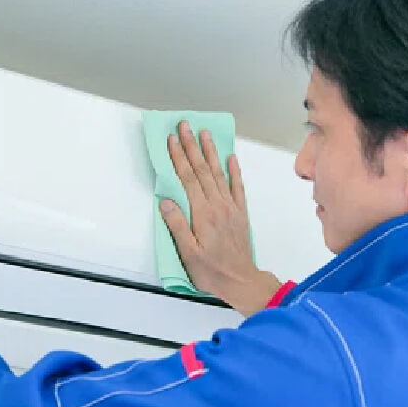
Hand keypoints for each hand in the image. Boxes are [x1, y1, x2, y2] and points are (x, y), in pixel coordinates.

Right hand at [160, 121, 280, 315]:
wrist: (241, 280)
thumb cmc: (213, 270)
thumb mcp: (188, 253)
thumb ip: (177, 225)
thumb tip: (166, 201)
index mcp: (203, 213)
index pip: (188, 178)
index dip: (178, 157)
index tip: (171, 139)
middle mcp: (218, 205)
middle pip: (202, 170)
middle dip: (192, 146)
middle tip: (185, 126)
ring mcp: (231, 207)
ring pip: (218, 173)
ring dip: (211, 152)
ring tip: (205, 134)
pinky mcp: (240, 213)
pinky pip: (237, 186)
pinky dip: (234, 170)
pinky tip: (231, 157)